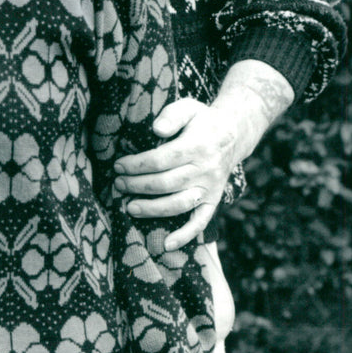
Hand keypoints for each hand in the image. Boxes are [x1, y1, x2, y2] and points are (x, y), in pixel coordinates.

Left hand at [113, 98, 235, 249]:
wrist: (233, 135)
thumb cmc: (202, 120)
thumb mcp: (189, 107)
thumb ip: (172, 115)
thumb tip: (156, 130)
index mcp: (197, 145)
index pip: (161, 159)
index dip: (137, 165)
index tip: (118, 165)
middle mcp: (205, 169)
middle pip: (166, 183)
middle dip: (137, 186)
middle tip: (117, 184)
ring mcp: (210, 188)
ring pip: (179, 204)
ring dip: (152, 209)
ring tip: (129, 207)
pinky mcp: (213, 200)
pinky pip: (201, 222)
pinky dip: (185, 236)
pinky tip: (167, 245)